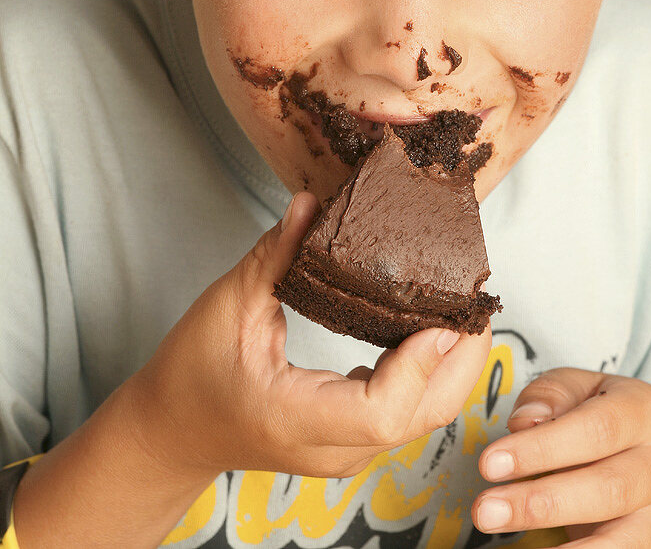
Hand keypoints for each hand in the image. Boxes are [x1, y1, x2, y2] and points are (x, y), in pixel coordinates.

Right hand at [131, 191, 492, 481]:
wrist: (171, 432)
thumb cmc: (190, 377)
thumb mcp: (227, 307)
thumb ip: (274, 256)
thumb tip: (311, 203)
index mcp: (299, 419)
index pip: (384, 411)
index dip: (422, 365)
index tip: (442, 316)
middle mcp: (334, 446)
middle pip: (424, 417)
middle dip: (462, 359)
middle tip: (476, 299)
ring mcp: (346, 449)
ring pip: (423, 418)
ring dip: (451, 363)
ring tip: (461, 305)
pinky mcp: (350, 437)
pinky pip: (406, 409)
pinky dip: (428, 370)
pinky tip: (426, 326)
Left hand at [472, 367, 650, 545]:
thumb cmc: (603, 413)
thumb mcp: (579, 387)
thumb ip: (550, 396)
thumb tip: (523, 422)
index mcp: (645, 410)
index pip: (595, 429)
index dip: (541, 448)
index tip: (489, 463)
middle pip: (607, 487)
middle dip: (540, 502)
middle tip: (485, 509)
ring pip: (619, 537)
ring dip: (560, 545)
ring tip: (505, 536)